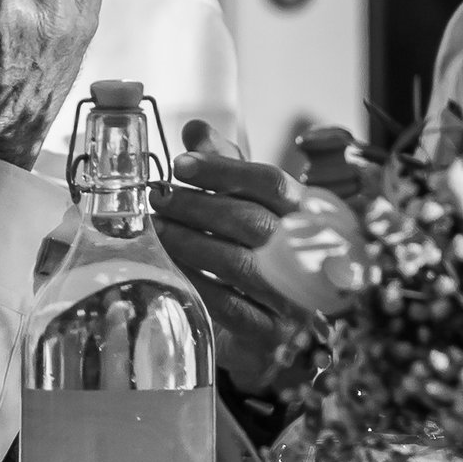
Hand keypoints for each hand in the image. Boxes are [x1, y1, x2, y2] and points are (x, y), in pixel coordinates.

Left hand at [156, 123, 312, 393]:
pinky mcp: (272, 332)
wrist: (270, 327)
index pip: (269, 182)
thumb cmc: (256, 252)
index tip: (180, 163)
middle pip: (250, 220)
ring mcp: (292, 296)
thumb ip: (225, 166)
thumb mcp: (245, 204)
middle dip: (196, 206)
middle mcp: (306, 253)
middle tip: (158, 197)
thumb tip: (194, 129)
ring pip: (236, 263)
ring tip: (156, 229)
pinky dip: (194, 283)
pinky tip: (168, 268)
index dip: (223, 169)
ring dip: (188, 243)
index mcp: (306, 213)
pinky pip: (227, 305)